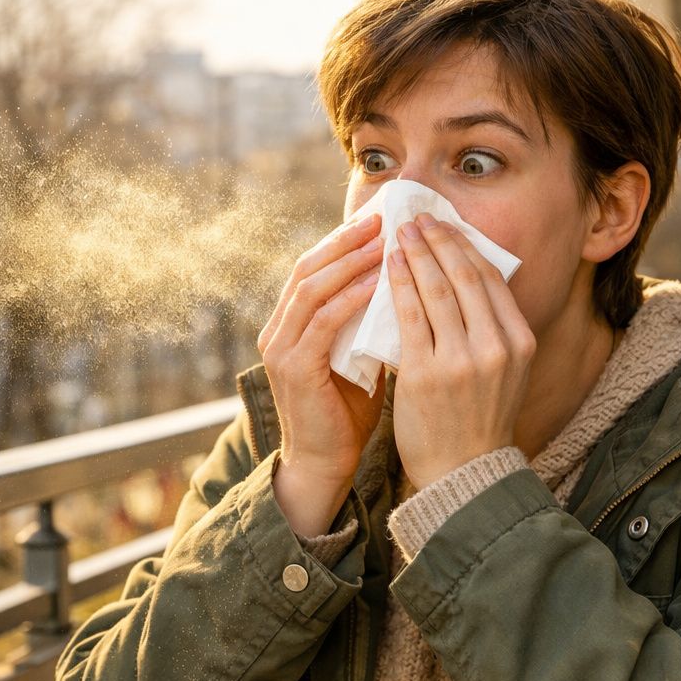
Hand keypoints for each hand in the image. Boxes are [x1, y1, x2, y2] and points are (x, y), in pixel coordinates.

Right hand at [257, 213, 385, 536]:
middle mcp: (277, 331)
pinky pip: (323, 321)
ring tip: (384, 241)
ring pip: (312, 288)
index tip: (380, 220)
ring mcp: (280, 349)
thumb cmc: (346, 412)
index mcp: (289, 325)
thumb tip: (403, 285)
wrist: (326, 463)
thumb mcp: (357, 356)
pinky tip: (378, 282)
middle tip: (383, 218)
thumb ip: (365, 323)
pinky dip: (350, 297)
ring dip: (350, 261)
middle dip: (346, 241)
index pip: (314, 269)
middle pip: (308, 268)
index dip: (344, 241)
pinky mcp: (293, 368)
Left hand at [388, 213, 535, 488]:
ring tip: (397, 233)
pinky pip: (408, 317)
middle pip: (463, 275)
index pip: (490, 278)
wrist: (464, 473)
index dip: (464, 245)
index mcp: (519, 341)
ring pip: (435, 290)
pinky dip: (396, 286)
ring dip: (414, 254)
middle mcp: (495, 346)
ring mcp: (461, 359)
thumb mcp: (503, 371)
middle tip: (416, 217)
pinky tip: (386, 268)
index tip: (444, 224)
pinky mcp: (426, 374)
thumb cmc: (477, 419)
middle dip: (438, 240)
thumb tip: (464, 278)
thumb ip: (490, 329)